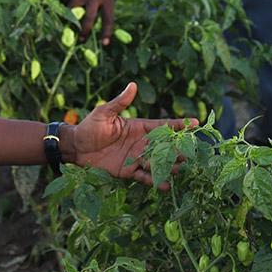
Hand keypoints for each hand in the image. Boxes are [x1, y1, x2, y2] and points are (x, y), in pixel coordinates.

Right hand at [60, 0, 117, 44]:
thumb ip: (105, 0)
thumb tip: (98, 16)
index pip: (108, 19)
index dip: (107, 33)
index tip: (105, 44)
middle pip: (89, 20)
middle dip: (84, 32)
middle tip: (80, 39)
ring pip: (72, 10)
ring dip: (69, 19)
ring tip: (68, 24)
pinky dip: (64, 3)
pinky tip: (63, 5)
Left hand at [68, 82, 196, 185]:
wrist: (77, 147)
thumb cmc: (90, 126)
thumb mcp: (105, 112)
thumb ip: (120, 102)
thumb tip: (132, 85)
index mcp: (139, 127)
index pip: (163, 125)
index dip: (178, 125)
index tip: (195, 123)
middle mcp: (141, 143)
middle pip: (164, 146)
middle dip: (178, 149)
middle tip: (191, 153)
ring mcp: (136, 158)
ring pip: (157, 162)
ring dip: (169, 166)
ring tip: (181, 169)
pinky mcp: (128, 171)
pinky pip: (144, 177)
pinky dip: (155, 181)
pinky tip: (166, 186)